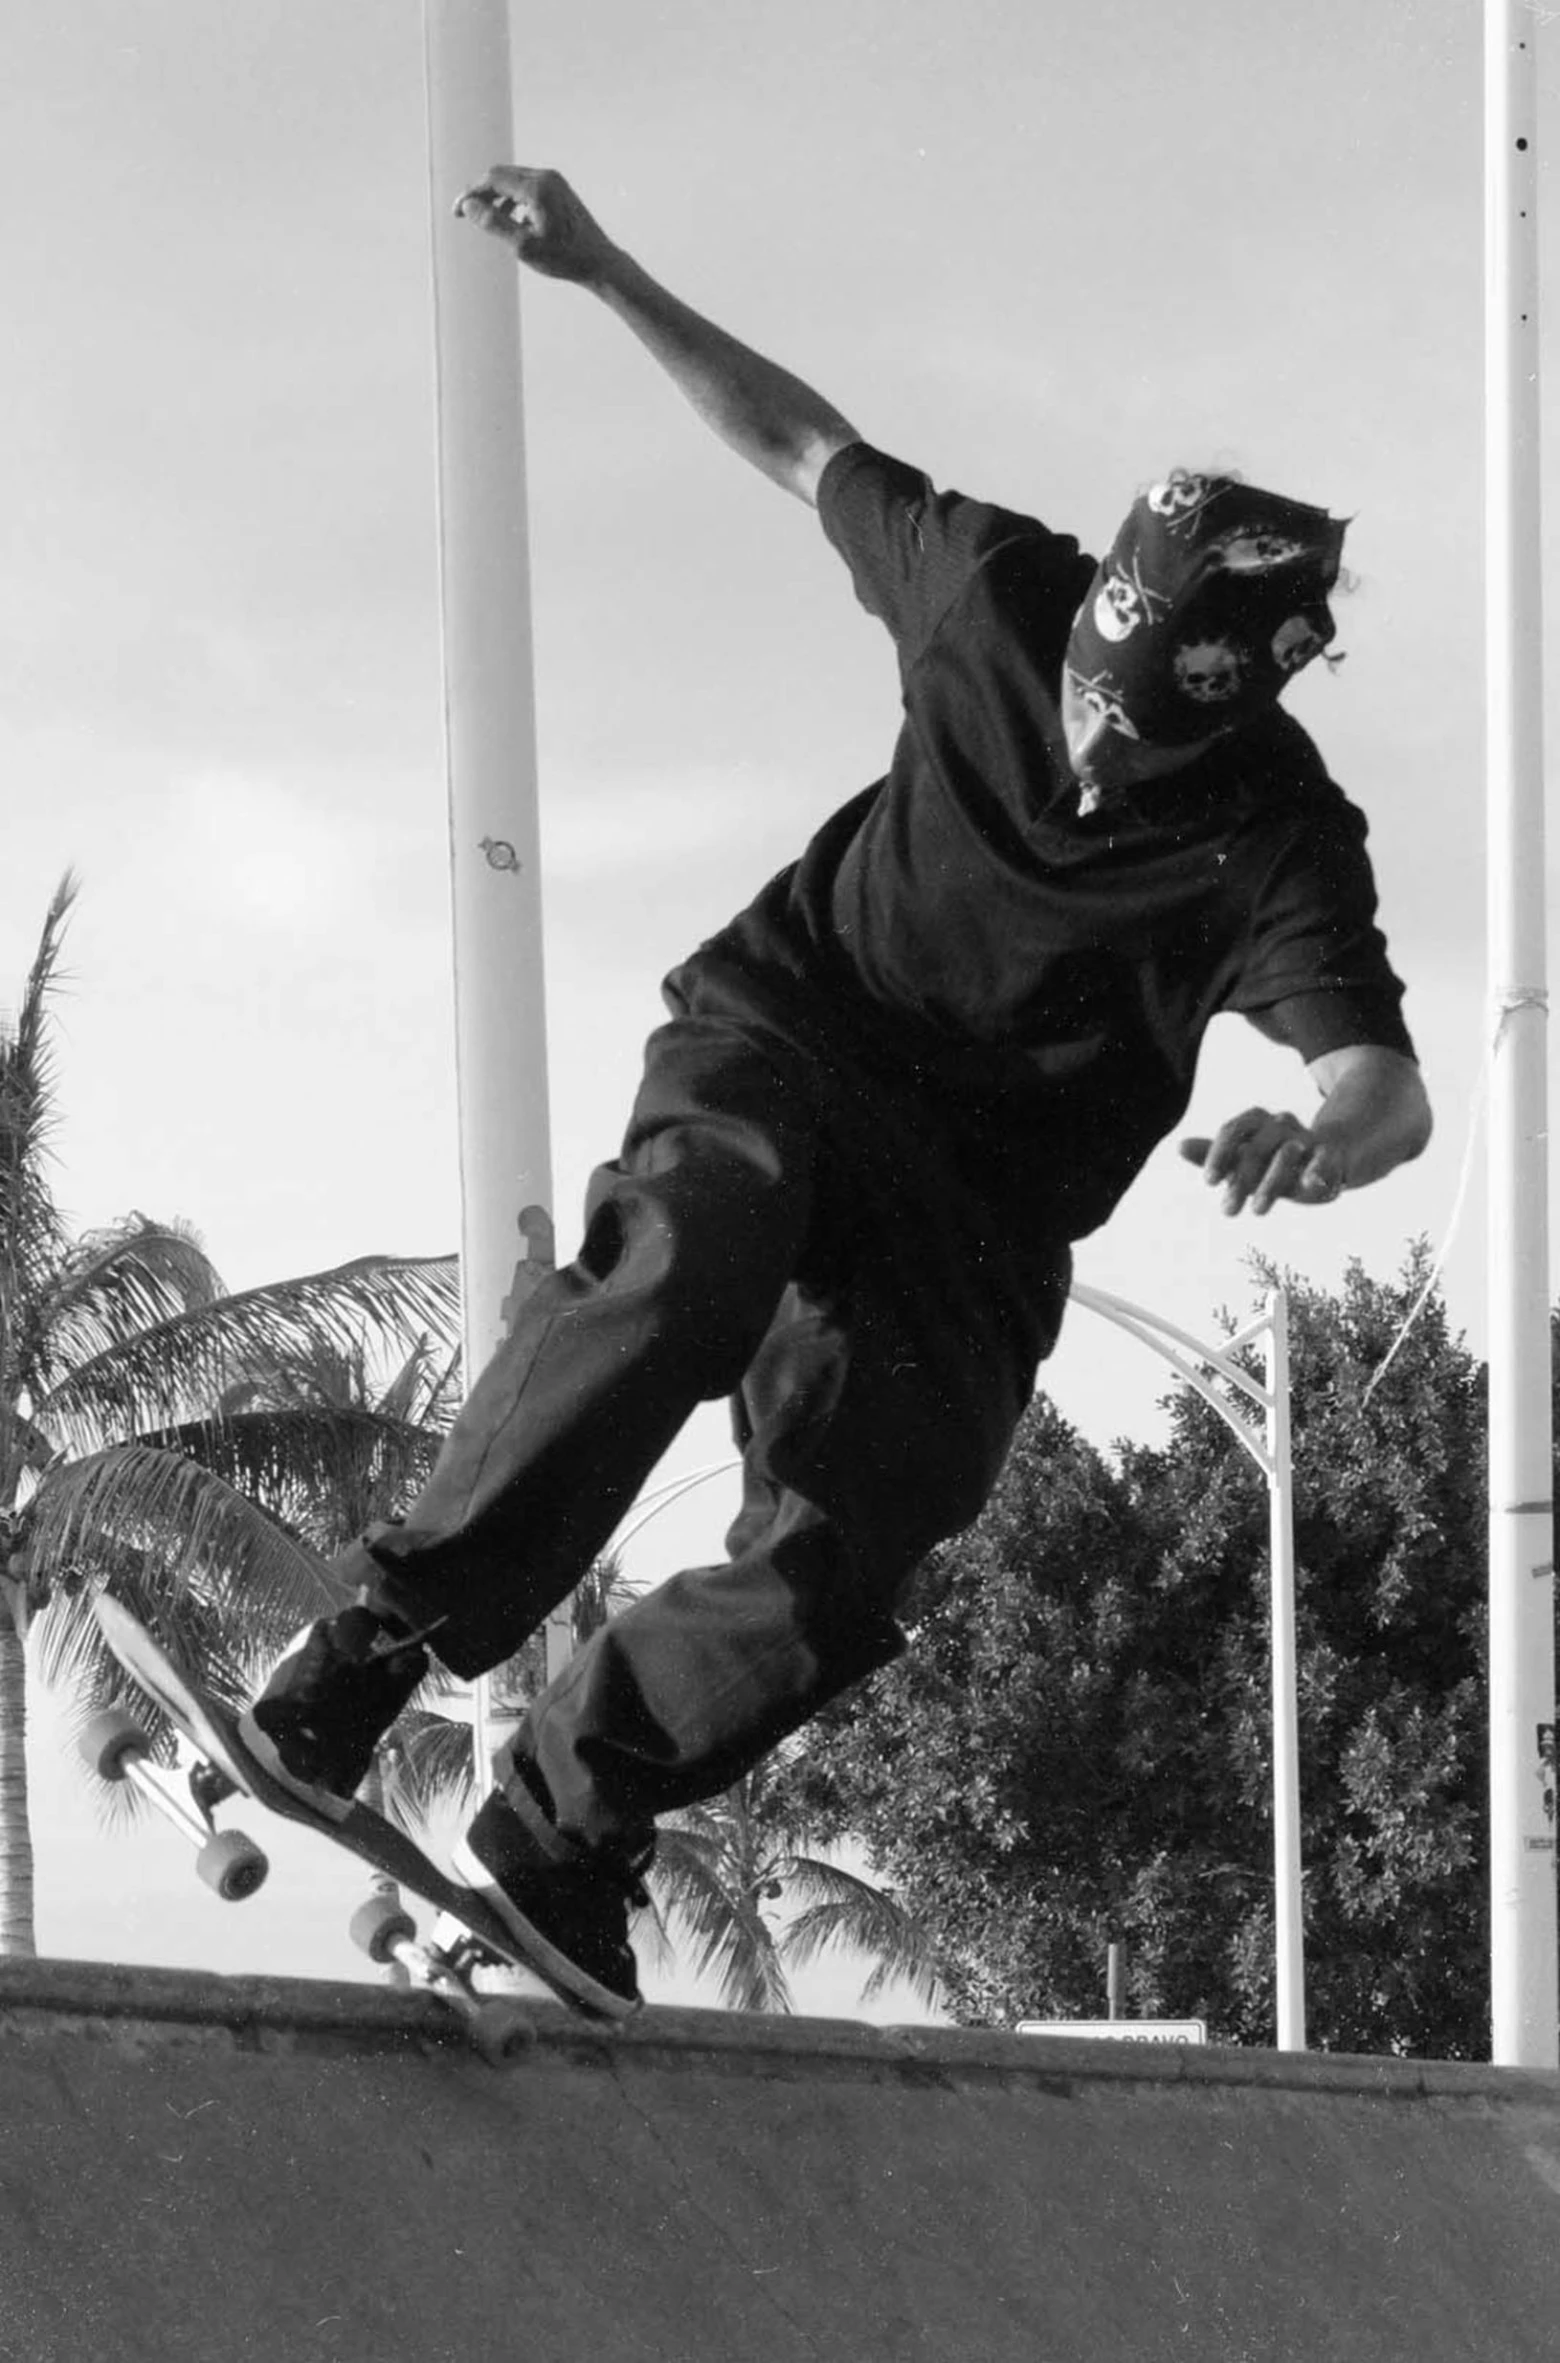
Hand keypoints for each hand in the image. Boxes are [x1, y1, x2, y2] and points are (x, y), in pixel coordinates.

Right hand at [453, 166, 616, 285]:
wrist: (601, 262)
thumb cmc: (564, 258)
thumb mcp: (524, 247)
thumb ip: (493, 224)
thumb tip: (468, 206)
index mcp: (537, 188)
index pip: (493, 178)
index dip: (471, 193)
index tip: (457, 211)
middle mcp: (546, 177)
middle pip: (502, 175)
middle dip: (482, 193)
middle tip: (467, 214)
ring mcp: (555, 181)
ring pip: (514, 180)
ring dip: (497, 197)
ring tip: (490, 222)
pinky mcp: (560, 189)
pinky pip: (527, 186)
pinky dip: (513, 199)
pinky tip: (513, 221)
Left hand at [1179, 1109, 1345, 1216]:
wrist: (1330, 1154)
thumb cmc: (1277, 1159)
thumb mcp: (1245, 1157)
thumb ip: (1215, 1154)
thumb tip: (1180, 1146)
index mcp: (1257, 1122)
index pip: (1232, 1131)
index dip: (1219, 1154)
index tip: (1209, 1182)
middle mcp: (1280, 1125)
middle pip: (1257, 1148)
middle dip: (1241, 1180)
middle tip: (1227, 1211)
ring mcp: (1306, 1138)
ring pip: (1287, 1153)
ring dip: (1271, 1183)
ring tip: (1258, 1210)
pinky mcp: (1329, 1154)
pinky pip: (1324, 1158)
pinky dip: (1317, 1169)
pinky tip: (1309, 1184)